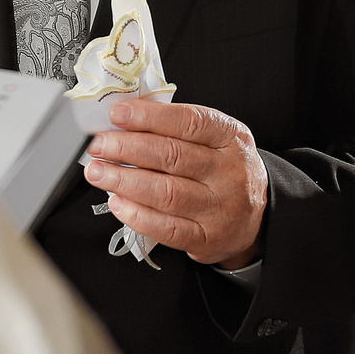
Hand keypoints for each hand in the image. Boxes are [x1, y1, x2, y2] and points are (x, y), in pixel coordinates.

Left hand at [84, 99, 268, 269]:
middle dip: (127, 149)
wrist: (256, 216)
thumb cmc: (224, 170)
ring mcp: (220, 208)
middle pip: (172, 156)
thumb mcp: (215, 139)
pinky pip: (166, 228)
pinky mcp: (207, 238)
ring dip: (124, 180)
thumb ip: (177, 128)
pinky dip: (136, 214)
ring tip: (98, 172)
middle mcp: (229, 172)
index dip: (149, 117)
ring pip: (166, 193)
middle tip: (98, 146)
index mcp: (231, 138)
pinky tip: (117, 202)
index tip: (117, 115)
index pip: (189, 122)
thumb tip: (125, 120)